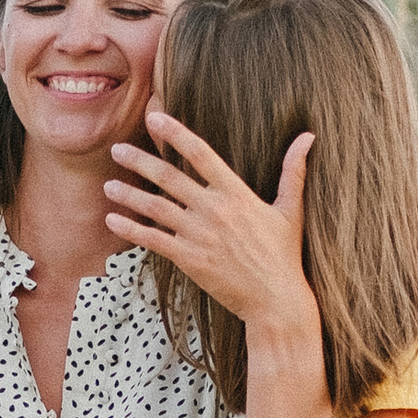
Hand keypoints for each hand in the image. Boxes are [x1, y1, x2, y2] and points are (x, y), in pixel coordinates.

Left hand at [105, 108, 315, 335]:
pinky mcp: (189, 259)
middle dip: (140, 161)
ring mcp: (199, 234)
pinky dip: (130, 229)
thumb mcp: (290, 210)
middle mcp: (214, 209)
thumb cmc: (284, 255)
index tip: (154, 118)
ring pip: (155, 207)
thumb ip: (294, 171)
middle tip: (117, 148)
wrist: (276, 300)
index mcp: (236, 193)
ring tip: (108, 185)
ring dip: (128, 194)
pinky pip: (152, 239)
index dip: (175, 133)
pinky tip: (112, 220)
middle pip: (169, 177)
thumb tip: (308, 137)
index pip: (200, 153)